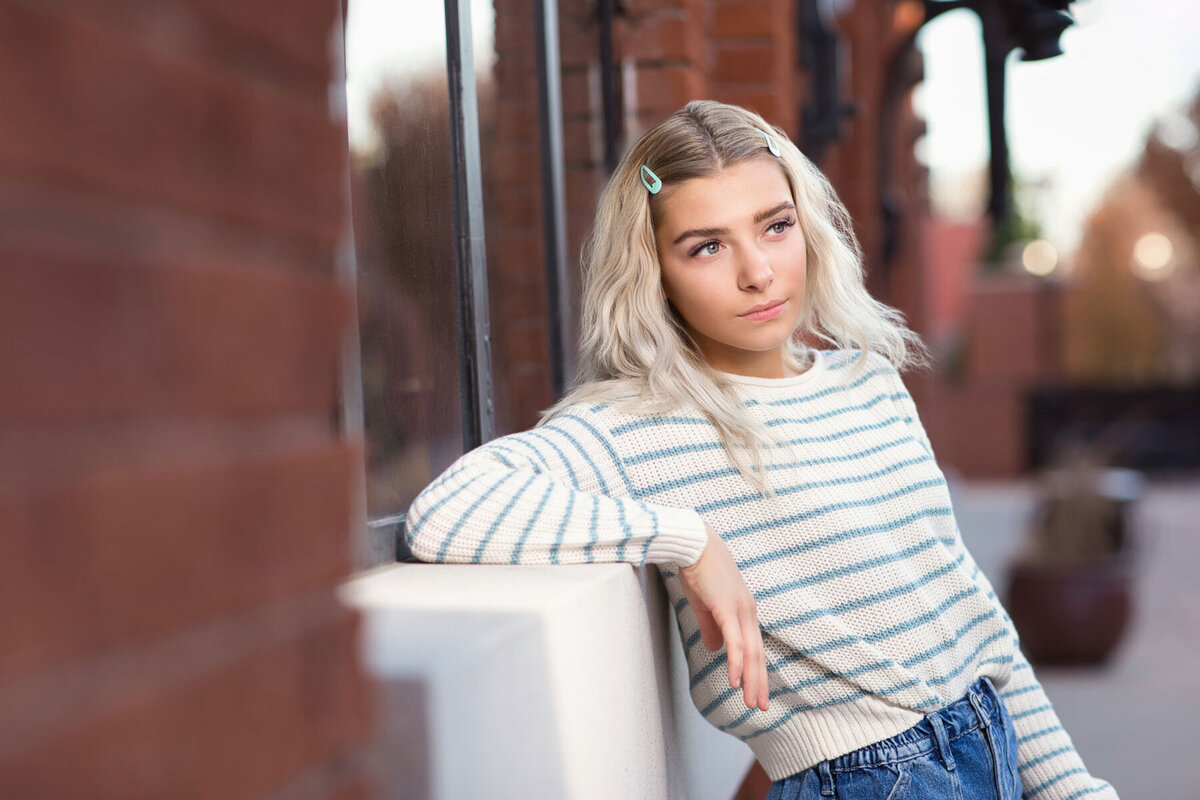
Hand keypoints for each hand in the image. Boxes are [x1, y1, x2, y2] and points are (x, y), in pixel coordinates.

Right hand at [680, 522, 768, 711]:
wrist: (694, 544)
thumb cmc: (698, 570)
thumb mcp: (705, 604)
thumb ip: (711, 627)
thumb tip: (715, 649)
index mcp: (744, 610)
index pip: (755, 647)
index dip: (757, 671)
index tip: (758, 691)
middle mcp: (748, 612)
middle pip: (758, 654)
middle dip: (760, 683)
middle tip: (762, 706)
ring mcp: (740, 610)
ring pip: (750, 652)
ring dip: (752, 680)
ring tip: (752, 702)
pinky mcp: (727, 608)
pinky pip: (735, 642)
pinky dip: (737, 663)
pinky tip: (736, 681)